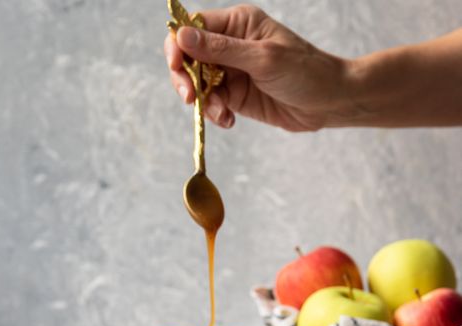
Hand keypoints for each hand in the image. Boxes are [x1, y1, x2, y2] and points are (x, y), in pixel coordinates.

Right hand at [164, 4, 354, 131]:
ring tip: (222, 114)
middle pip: (189, 58)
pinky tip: (229, 121)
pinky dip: (215, 114)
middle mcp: (230, 45)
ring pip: (199, 84)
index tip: (178, 66)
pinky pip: (213, 104)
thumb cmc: (305, 72)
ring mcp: (232, 72)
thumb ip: (222, 50)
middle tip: (191, 99)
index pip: (194, 27)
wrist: (328, 103)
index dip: (178, 45)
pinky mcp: (236, 96)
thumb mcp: (263, 59)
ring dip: (204, 102)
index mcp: (237, 24)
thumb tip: (182, 37)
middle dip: (186, 79)